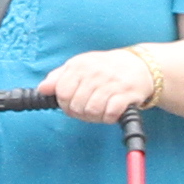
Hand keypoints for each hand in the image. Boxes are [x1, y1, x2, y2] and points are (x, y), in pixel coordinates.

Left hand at [46, 45, 167, 124]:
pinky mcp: (126, 94)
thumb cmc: (105, 68)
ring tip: (100, 110)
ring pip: (91, 111)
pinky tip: (111, 112)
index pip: (61, 93)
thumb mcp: (80, 66)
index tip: (71, 103)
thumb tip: (42, 89)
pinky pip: (110, 114)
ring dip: (95, 117)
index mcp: (80, 65)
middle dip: (80, 113)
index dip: (64, 104)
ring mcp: (111, 83)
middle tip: (87, 108)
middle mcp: (95, 72)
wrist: (141, 65)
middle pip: (75, 106)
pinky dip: (108, 118)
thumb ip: (58, 77)